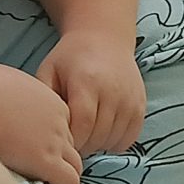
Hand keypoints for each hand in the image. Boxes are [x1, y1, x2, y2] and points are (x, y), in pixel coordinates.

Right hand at [0, 60, 82, 183]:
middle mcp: (57, 117)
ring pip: (75, 165)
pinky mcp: (45, 160)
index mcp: (48, 97)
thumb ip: (14, 101)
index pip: (63, 126)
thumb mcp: (0, 84)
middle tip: (39, 173)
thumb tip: (2, 110)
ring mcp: (53, 139)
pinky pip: (70, 181)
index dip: (49, 141)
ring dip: (62, 176)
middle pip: (70, 145)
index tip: (34, 152)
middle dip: (58, 159)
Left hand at [37, 31, 146, 157]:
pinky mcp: (140, 105)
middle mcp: (113, 91)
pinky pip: (129, 138)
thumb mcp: (49, 71)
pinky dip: (114, 142)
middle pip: (98, 136)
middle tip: (70, 141)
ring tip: (84, 134)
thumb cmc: (70, 57)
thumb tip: (43, 132)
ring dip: (97, 145)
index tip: (60, 141)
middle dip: (81, 146)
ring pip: (113, 140)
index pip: (82, 125)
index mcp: (87, 82)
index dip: (71, 141)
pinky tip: (101, 131)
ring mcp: (130, 99)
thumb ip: (44, 100)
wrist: (104, 37)